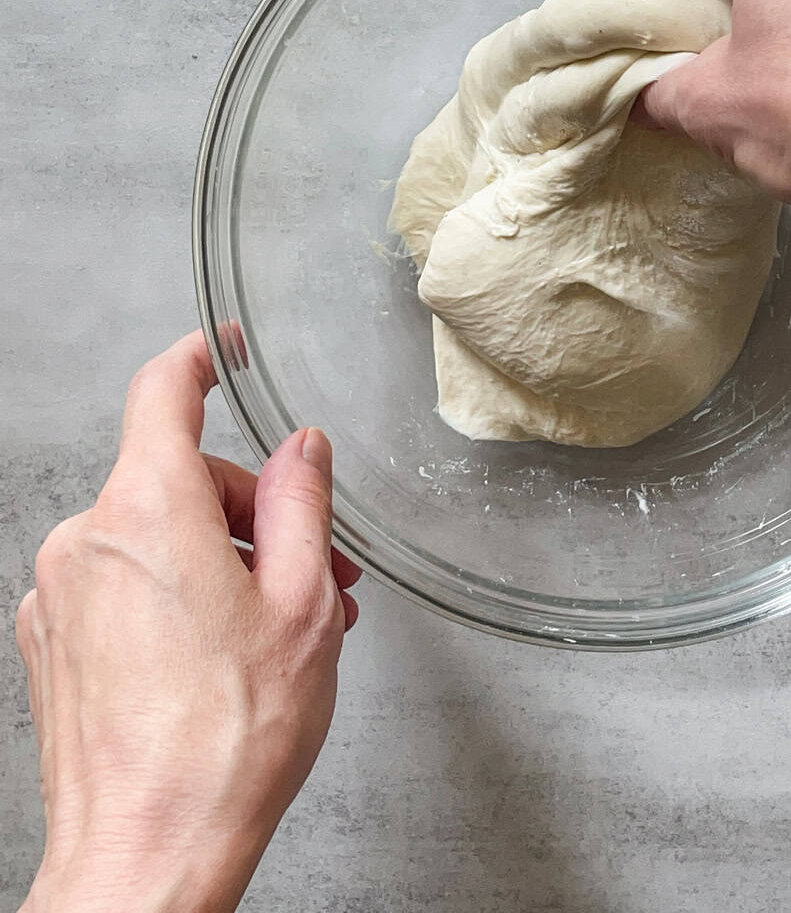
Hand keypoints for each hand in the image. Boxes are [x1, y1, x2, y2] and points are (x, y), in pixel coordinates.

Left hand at [16, 333, 361, 912]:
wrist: (143, 861)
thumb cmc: (224, 746)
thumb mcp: (304, 605)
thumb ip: (302, 504)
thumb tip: (301, 448)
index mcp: (147, 512)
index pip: (163, 392)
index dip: (201, 359)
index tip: (224, 350)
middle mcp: (86, 541)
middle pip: (175, 478)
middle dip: (251, 512)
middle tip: (319, 572)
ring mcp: (58, 597)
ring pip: (151, 537)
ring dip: (220, 562)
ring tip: (284, 631)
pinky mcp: (50, 645)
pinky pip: (120, 586)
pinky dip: (174, 597)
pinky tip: (225, 656)